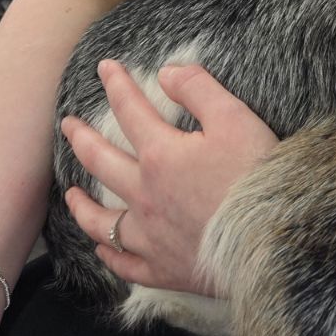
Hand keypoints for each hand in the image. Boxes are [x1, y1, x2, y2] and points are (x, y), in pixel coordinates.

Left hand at [61, 59, 277, 294]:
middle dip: (81, 139)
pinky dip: (110, 255)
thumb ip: (197, 89)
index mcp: (160, 155)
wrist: (268, 237)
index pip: (130, 110)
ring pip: (102, 221)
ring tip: (71, 195)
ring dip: (82, 205)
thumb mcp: (233, 117)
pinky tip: (103, 248)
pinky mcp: (162, 268)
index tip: (104, 67)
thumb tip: (166, 72)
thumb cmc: (254, 174)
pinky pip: (125, 263)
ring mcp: (150, 235)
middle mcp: (145, 195)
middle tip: (67, 126)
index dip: (117, 84)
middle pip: (101, 163)